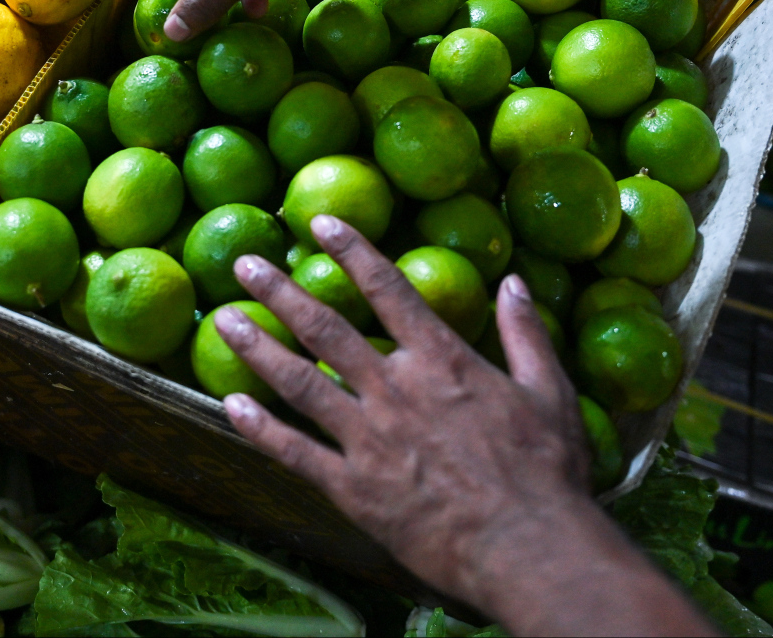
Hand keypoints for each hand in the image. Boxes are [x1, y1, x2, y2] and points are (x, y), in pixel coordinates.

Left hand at [215, 215, 715, 635]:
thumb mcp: (550, 392)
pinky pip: (295, 452)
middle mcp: (395, 388)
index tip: (321, 224)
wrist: (526, 547)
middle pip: (326, 329)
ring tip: (223, 320)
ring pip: (299, 383)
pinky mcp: (352, 487)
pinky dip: (261, 429)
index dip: (352, 252)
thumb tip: (514, 280)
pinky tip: (231, 406)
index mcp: (442, 361)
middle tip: (244, 265)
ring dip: (258, 348)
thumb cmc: (546, 473)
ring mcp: (368, 438)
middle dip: (281, 292)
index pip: (388, 289)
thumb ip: (526, 333)